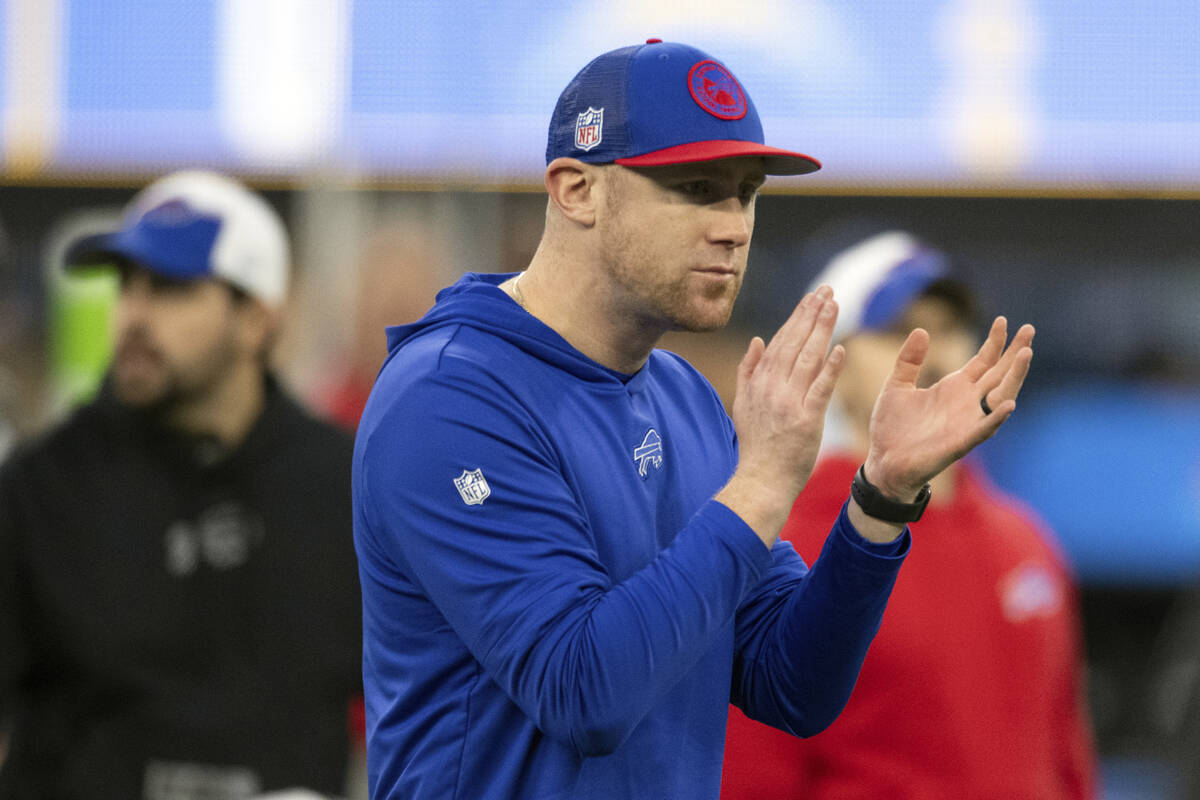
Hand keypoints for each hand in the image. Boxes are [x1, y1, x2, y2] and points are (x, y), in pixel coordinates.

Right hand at [716, 286, 845, 544]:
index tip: (812, 296)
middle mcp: (772, 388)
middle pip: (795, 343)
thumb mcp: (743, 404)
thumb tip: (757, 340)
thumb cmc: (756, 445)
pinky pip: (820, 390)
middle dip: (812, 313)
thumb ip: (748, 371)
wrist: (760, 480)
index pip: (781, 340)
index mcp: (759, 382)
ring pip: (808, 359)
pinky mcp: (806, 421)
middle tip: (828, 290)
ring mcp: (789, 403)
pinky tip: (840, 349)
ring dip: (822, 330)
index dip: (798, 316)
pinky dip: (830, 369)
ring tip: (835, 306)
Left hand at [863, 317, 1033, 500]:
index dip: (994, 342)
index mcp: (953, 388)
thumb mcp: (896, 386)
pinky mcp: (960, 442)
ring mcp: (967, 422)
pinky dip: (997, 418)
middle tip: (1030, 328)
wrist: (883, 462)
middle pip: (999, 374)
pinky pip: (984, 430)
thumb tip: (922, 330)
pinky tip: (1010, 404)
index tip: (1003, 320)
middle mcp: (966, 403)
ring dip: (1014, 377)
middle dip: (1015, 353)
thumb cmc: (892, 428)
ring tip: (1026, 354)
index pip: (983, 361)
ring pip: (1000, 397)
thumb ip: (909, 360)